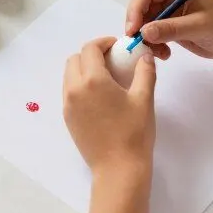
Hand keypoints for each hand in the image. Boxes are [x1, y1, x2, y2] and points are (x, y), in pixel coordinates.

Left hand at [63, 37, 155, 174]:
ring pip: (69, 75)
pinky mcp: (67, 118)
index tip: (117, 47)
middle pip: (75, 59)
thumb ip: (145, 72)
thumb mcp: (144, 99)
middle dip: (91, 55)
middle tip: (112, 61)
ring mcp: (67, 104)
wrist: (118, 169)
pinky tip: (99, 96)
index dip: (103, 43)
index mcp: (92, 80)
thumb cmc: (134, 132)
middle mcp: (74, 88)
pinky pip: (69, 92)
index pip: (90, 49)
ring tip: (106, 78)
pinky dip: (80, 85)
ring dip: (83, 69)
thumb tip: (145, 55)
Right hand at [125, 0, 212, 62]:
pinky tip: (164, 54)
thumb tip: (143, 32)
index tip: (133, 30)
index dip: (135, 9)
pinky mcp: (170, 25)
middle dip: (138, 25)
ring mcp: (169, 11)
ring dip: (146, 38)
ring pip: (144, 22)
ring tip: (157, 53)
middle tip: (138, 44)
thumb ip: (171, 28)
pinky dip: (153, 44)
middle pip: (141, 6)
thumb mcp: (198, 27)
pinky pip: (152, 33)